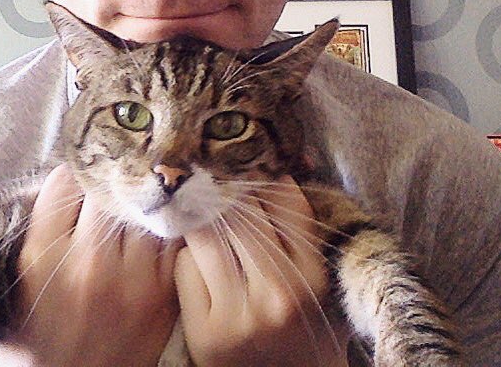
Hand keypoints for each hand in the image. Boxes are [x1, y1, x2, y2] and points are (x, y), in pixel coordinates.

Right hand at [0, 163, 180, 366]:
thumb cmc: (35, 336)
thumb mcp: (20, 279)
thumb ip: (38, 226)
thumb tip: (67, 175)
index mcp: (43, 257)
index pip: (66, 182)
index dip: (75, 174)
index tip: (81, 175)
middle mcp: (89, 263)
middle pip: (108, 189)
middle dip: (110, 180)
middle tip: (114, 178)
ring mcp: (131, 280)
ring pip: (144, 206)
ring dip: (140, 198)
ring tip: (140, 194)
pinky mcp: (162, 294)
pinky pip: (172, 237)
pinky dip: (165, 224)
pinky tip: (160, 220)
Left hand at [174, 176, 349, 366]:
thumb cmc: (300, 322)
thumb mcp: (315, 276)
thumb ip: (298, 226)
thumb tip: (275, 166)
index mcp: (314, 274)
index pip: (282, 198)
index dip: (261, 177)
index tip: (248, 170)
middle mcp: (280, 293)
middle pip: (239, 212)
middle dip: (224, 194)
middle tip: (214, 183)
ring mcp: (241, 315)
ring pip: (206, 233)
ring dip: (201, 222)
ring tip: (202, 219)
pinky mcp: (206, 333)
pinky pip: (185, 266)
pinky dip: (188, 259)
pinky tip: (199, 266)